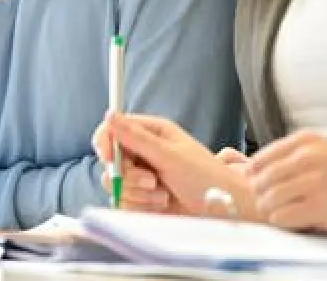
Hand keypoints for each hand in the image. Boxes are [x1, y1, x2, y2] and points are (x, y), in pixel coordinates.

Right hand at [94, 113, 253, 216]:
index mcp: (151, 133)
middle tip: (151, 180)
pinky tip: (162, 203)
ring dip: (139, 193)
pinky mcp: (141, 199)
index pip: (113, 131)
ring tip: (163, 193)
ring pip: (115, 185)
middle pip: (110, 161)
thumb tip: (110, 115)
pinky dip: (142, 206)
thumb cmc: (205, 177)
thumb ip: (136, 137)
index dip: (105, 143)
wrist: (221, 211)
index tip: (107, 157)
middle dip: (128, 175)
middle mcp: (143, 153)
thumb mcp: (170, 155)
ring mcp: (141, 177)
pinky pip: (124, 203)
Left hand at [246, 131, 326, 242]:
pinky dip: (286, 222)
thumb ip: (296, 159)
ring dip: (273, 211)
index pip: (261, 158)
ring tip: (287, 215)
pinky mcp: (322, 206)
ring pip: (268, 199)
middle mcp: (309, 156)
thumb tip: (255, 173)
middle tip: (274, 206)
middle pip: (260, 179)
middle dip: (263, 196)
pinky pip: (284, 217)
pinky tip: (298, 222)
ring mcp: (315, 180)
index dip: (257, 177)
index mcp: (308, 141)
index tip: (263, 188)